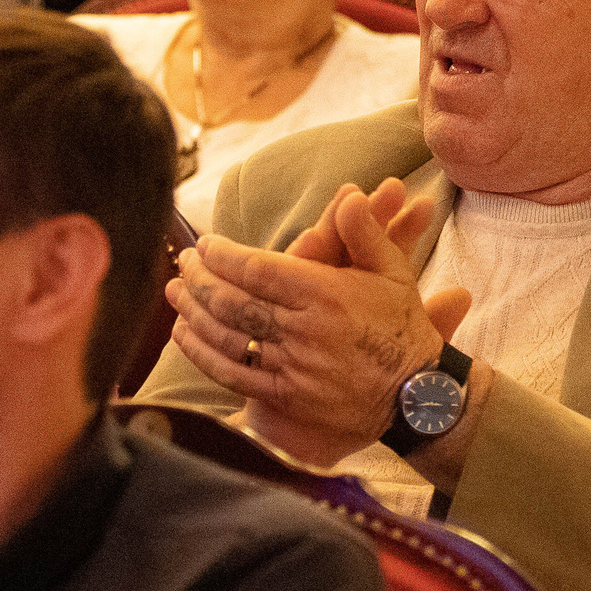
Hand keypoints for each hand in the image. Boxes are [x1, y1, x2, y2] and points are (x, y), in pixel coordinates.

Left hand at [166, 180, 467, 466]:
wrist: (415, 396)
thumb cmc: (402, 329)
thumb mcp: (393, 273)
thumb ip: (365, 232)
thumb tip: (349, 195)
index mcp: (326, 294)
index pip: (257, 268)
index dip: (223, 254)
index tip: (205, 243)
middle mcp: (304, 329)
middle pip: (232, 300)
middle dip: (199, 278)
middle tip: (182, 262)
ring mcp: (292, 366)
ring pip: (226, 335)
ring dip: (193, 311)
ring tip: (174, 291)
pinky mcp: (285, 396)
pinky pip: (232, 374)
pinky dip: (202, 353)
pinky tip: (185, 335)